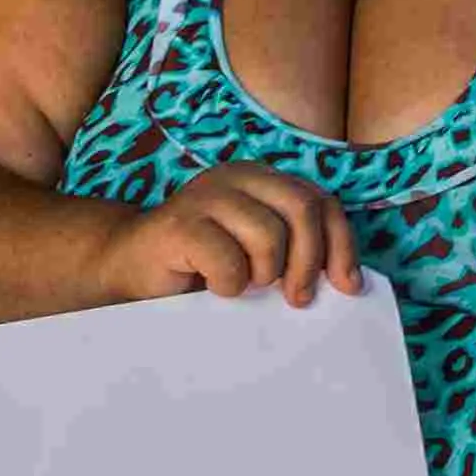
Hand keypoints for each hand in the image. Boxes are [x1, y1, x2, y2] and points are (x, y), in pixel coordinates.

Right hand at [99, 165, 362, 307]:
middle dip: (309, 262)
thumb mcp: (258, 253)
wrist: (128, 268)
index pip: (322, 202)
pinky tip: (212, 287)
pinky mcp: (178, 224)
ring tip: (243, 285)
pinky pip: (228, 260)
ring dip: (263, 274)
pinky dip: (229, 285)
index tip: (346, 286)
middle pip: (303, 210)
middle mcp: (237, 177)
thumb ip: (295, 251)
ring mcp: (205, 196)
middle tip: (296, 298)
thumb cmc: (202, 267)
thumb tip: (347, 282)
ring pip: (269, 235)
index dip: (341, 245)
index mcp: (263, 180)